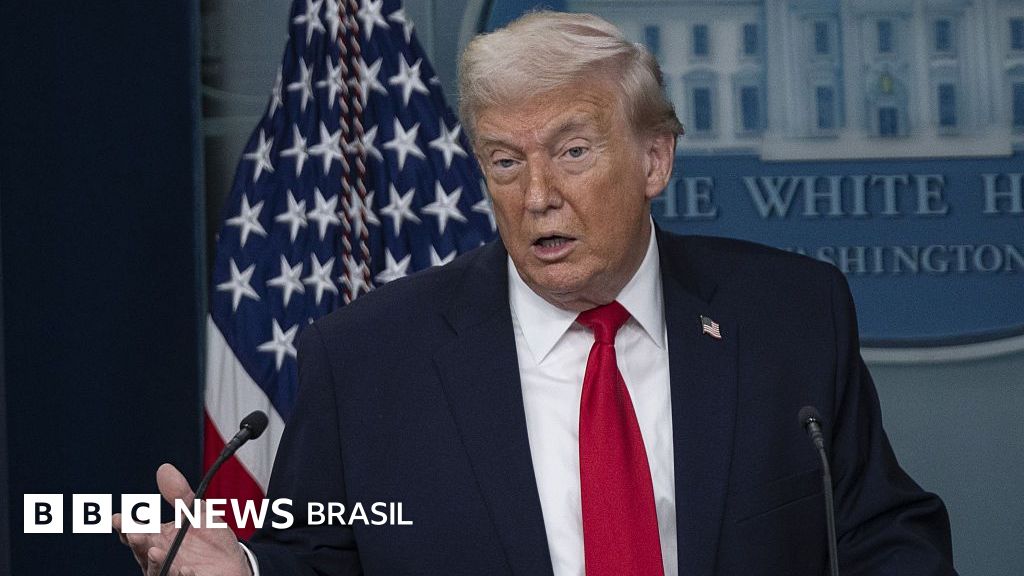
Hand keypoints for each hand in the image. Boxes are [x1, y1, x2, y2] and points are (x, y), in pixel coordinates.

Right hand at [113, 463, 251, 575]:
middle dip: (137, 542)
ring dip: (154, 561)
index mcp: (156, 538)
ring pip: (154, 570)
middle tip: (135, 534)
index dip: (125, 526)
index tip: (119, 518)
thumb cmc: (211, 540)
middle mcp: (158, 557)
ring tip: (156, 551)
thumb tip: (164, 468)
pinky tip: (185, 569)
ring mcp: (169, 571)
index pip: (134, 532)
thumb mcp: (198, 512)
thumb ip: (180, 495)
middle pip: (141, 551)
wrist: (233, 563)